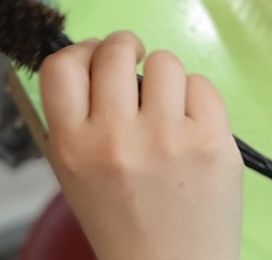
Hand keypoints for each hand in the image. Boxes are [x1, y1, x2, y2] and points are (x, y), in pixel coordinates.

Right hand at [39, 31, 242, 259]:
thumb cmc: (123, 221)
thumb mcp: (74, 174)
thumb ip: (76, 117)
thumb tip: (91, 57)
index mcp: (73, 147)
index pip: (60, 66)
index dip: (78, 51)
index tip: (93, 56)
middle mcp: (115, 138)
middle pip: (113, 52)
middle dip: (124, 48)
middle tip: (133, 64)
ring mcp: (166, 138)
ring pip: (163, 61)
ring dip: (163, 77)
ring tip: (166, 108)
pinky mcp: (211, 142)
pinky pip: (202, 84)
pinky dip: (196, 98)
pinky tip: (190, 126)